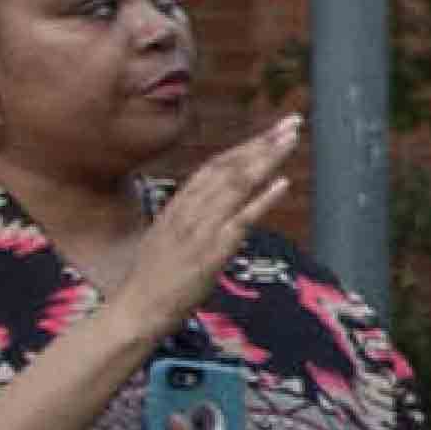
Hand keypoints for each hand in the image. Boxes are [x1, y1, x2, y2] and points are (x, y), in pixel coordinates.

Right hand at [105, 122, 303, 337]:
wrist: (138, 307)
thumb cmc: (156, 277)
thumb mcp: (170, 237)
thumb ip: (192, 219)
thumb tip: (216, 209)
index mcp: (179, 205)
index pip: (215, 166)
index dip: (244, 146)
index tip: (269, 131)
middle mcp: (189, 209)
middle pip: (229, 166)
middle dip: (262, 142)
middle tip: (292, 122)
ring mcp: (201, 228)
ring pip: (237, 184)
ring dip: (266, 159)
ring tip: (291, 139)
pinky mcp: (212, 250)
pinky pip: (241, 219)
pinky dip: (262, 199)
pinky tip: (283, 183)